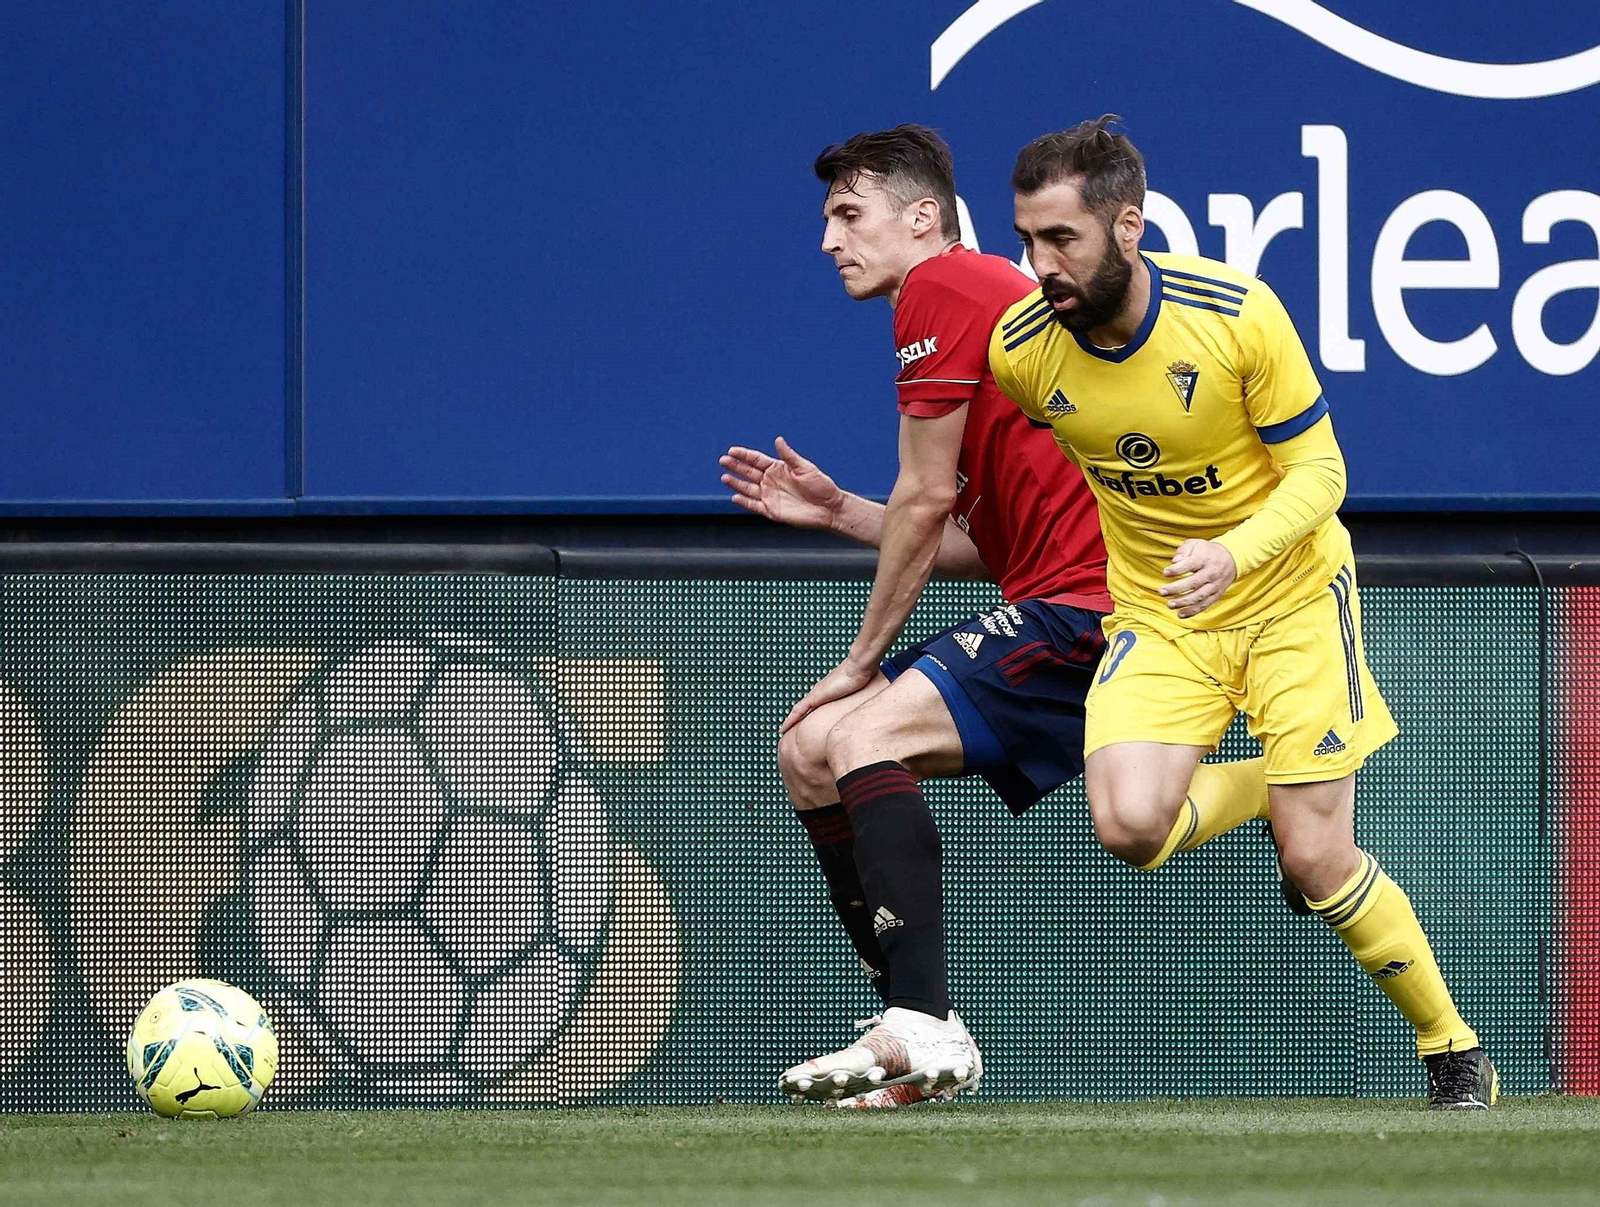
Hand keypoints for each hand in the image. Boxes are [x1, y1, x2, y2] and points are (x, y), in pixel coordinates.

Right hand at [720, 437, 844, 530]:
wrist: (829, 508)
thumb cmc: (821, 486)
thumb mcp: (805, 467)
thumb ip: (789, 456)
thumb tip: (778, 439)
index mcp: (778, 468)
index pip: (757, 460)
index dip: (744, 455)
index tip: (732, 450)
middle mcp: (771, 481)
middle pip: (749, 472)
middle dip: (736, 466)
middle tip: (723, 460)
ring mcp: (770, 496)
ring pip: (748, 488)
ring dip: (736, 483)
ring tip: (724, 477)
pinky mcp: (772, 511)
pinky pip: (754, 506)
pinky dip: (744, 502)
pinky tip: (735, 496)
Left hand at [780, 657, 876, 733]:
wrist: (859, 667)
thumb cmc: (862, 676)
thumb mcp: (859, 691)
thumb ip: (858, 697)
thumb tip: (868, 704)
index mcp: (827, 691)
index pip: (813, 705)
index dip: (807, 714)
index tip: (803, 722)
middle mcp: (819, 692)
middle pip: (803, 708)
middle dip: (796, 719)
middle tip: (789, 729)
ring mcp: (816, 694)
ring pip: (798, 711)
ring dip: (791, 721)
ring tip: (783, 730)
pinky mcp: (815, 697)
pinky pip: (798, 711)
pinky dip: (790, 720)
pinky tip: (783, 728)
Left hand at [1160, 539, 1236, 617]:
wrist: (1231, 559)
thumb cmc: (1207, 551)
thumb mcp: (1196, 544)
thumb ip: (1184, 550)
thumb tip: (1175, 560)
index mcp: (1205, 559)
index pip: (1190, 564)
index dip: (1177, 569)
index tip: (1165, 573)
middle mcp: (1211, 573)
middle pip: (1193, 583)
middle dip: (1176, 589)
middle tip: (1161, 592)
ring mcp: (1215, 586)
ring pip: (1199, 596)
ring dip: (1183, 602)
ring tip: (1169, 604)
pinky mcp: (1216, 595)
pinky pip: (1205, 605)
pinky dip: (1193, 611)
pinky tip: (1180, 614)